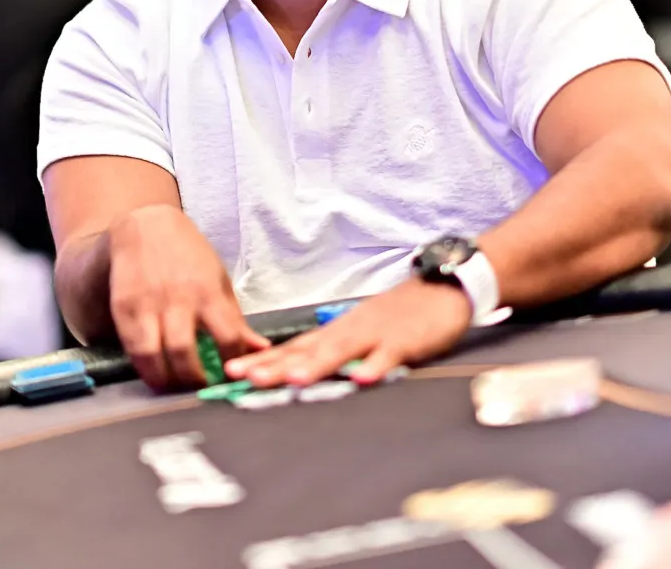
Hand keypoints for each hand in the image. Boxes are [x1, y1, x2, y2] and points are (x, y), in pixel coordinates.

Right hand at [107, 204, 268, 390]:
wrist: (146, 227)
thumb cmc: (189, 256)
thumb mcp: (219, 281)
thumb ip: (236, 320)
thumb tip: (261, 350)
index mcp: (208, 292)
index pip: (229, 337)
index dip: (234, 362)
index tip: (233, 374)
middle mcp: (177, 299)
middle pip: (184, 353)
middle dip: (192, 379)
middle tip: (199, 387)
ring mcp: (147, 304)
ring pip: (152, 355)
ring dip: (164, 379)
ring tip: (174, 386)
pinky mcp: (123, 308)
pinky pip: (131, 347)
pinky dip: (142, 366)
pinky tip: (153, 370)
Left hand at [225, 279, 471, 388]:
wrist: (440, 290)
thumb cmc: (397, 318)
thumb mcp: (358, 334)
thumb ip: (330, 354)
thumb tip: (295, 374)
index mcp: (335, 332)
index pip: (292, 348)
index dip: (262, 360)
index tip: (230, 371)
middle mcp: (348, 332)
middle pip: (307, 350)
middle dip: (276, 365)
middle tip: (243, 376)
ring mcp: (375, 336)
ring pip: (341, 351)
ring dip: (317, 365)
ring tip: (294, 379)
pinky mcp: (405, 341)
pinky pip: (389, 356)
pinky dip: (375, 367)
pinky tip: (361, 380)